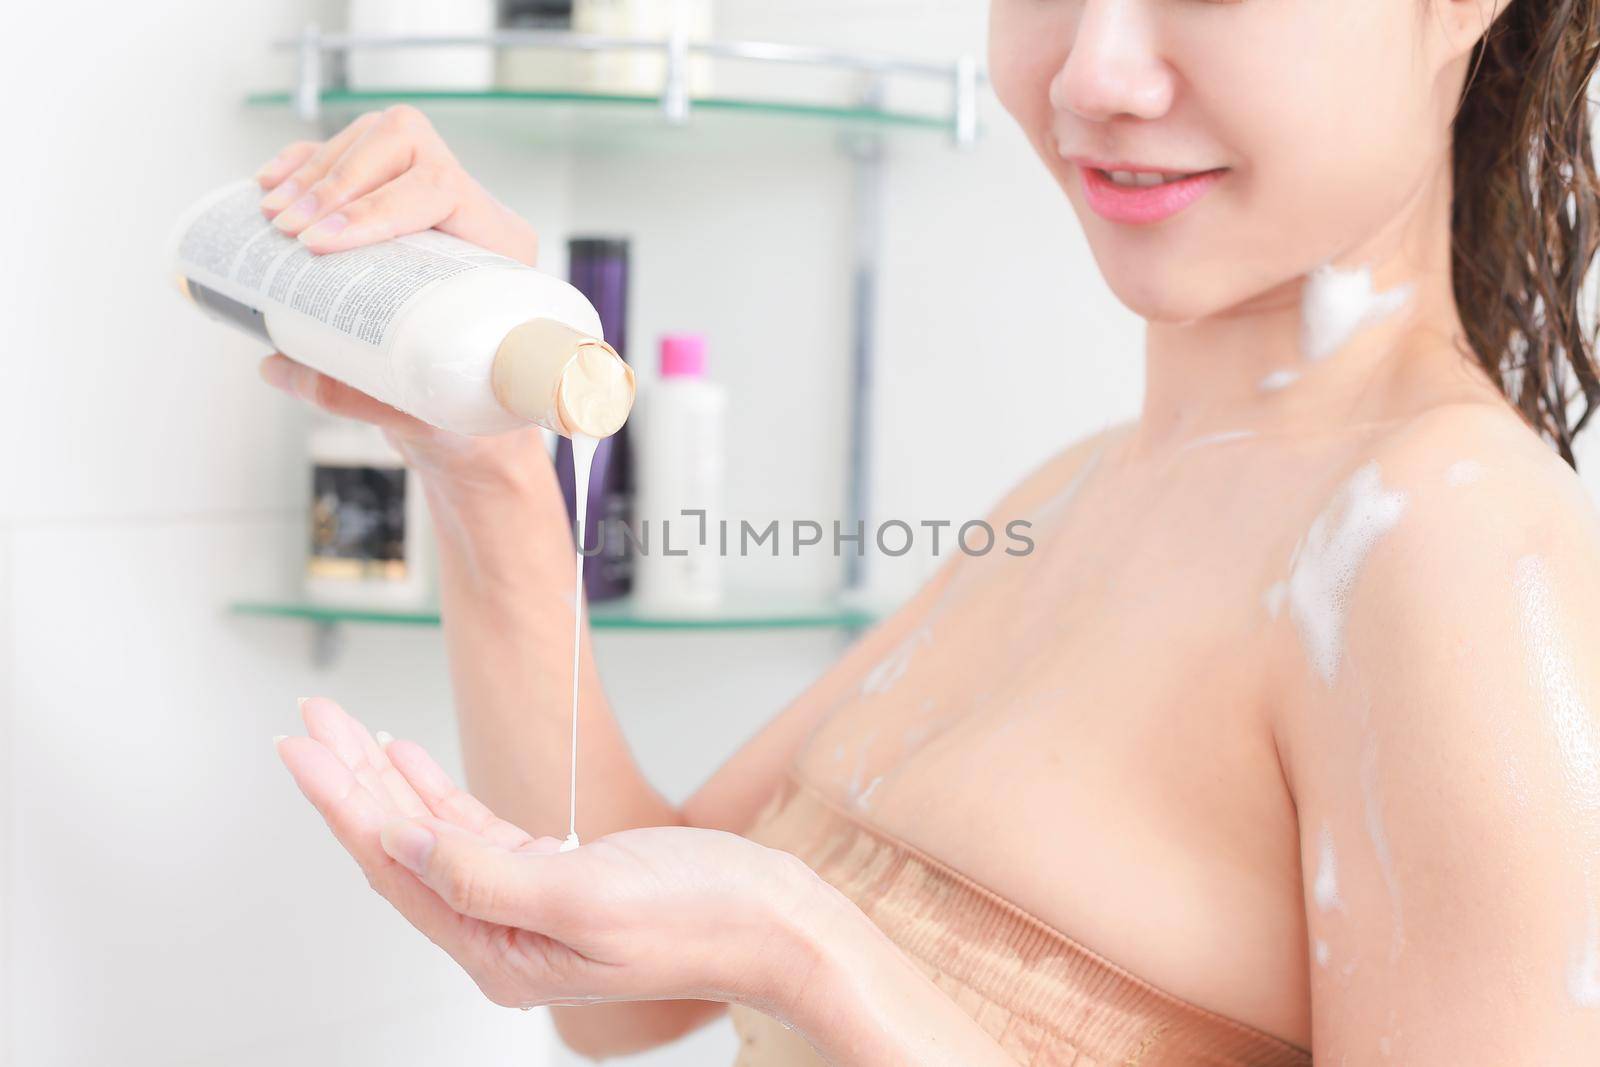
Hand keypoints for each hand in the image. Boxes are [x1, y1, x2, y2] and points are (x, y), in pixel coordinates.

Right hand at [252, 106, 546, 489]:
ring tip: (274, 214)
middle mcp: (472, 210)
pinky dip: (306, 161)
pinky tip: (271, 185)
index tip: (322, 242)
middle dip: (338, 179)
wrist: (472, 408)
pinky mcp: (395, 198)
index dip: (376, 206)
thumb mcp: (420, 412)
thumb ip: (353, 394)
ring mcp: (432, 195)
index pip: (442, 189)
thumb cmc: (461, 407)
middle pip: (406, 142)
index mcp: (501, 248)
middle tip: (289, 228)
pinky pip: (352, 153)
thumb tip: (276, 365)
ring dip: (317, 168)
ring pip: (376, 138)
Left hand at [275, 698, 834, 1014]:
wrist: (776, 922)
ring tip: (345, 729)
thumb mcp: (588, 897)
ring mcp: (527, 906)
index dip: (343, 803)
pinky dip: (440, 793)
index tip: (301, 749)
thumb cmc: (702, 917)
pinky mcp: (559, 877)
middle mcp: (502, 934)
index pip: (396, 867)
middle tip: (309, 720)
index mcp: (499, 952)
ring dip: (388, 779)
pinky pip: (476, 833)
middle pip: (402, 849)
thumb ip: (488, 876)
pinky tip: (412, 761)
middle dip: (352, 780)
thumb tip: (404, 846)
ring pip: (433, 836)